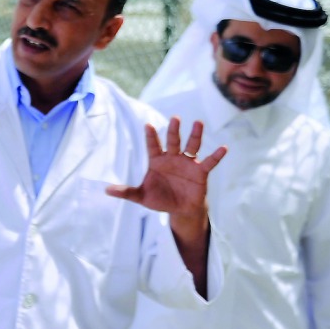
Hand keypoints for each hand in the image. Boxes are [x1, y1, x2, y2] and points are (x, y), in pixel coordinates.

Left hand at [106, 117, 225, 231]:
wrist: (179, 209)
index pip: (153, 146)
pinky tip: (223, 147)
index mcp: (157, 161)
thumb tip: (106, 190)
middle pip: (173, 141)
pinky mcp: (200, 172)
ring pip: (192, 146)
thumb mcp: (141, 197)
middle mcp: (173, 158)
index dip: (150, 136)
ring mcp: (188, 163)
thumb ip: (126, 192)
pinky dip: (216, 156)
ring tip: (198, 122)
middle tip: (175, 118)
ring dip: (195, 135)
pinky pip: (209, 162)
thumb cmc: (159, 199)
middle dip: (173, 130)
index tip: (147, 125)